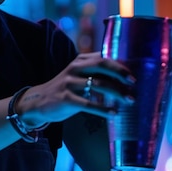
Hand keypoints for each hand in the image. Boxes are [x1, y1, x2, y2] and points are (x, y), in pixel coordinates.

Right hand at [16, 52, 134, 127]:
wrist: (38, 102)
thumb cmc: (66, 90)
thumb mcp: (78, 76)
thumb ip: (95, 72)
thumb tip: (123, 77)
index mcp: (80, 60)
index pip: (103, 56)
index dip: (119, 64)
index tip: (133, 74)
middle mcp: (74, 68)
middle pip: (102, 65)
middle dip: (120, 73)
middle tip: (133, 83)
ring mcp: (69, 83)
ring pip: (98, 84)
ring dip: (117, 93)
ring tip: (129, 100)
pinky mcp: (65, 99)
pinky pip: (88, 104)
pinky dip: (103, 109)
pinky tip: (113, 114)